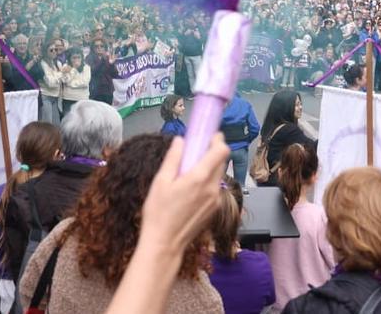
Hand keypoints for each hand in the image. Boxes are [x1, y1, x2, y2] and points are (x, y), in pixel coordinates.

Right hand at [139, 134, 229, 257]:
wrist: (165, 244)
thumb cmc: (158, 212)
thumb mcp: (160, 181)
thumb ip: (173, 158)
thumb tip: (181, 140)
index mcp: (199, 178)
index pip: (221, 151)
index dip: (218, 140)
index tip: (209, 136)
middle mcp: (212, 188)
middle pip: (222, 161)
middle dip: (212, 152)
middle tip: (196, 151)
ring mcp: (216, 200)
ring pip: (219, 175)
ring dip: (210, 167)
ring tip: (190, 171)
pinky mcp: (214, 210)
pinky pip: (215, 189)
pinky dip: (208, 182)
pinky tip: (191, 188)